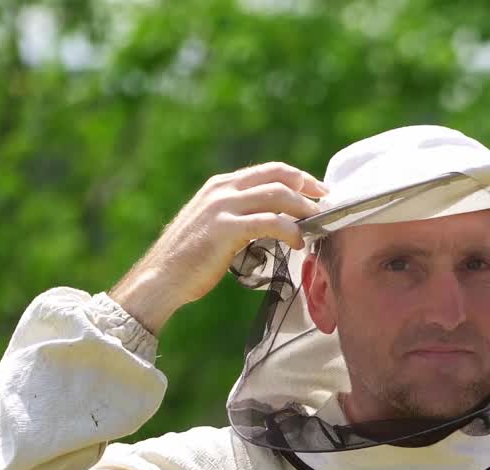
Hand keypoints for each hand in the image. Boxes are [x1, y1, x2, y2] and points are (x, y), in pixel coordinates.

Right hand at [109, 162, 327, 333]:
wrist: (162, 278)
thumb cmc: (190, 261)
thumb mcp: (217, 229)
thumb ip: (240, 219)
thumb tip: (272, 224)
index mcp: (221, 186)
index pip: (268, 171)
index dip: (298, 179)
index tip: (318, 192)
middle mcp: (222, 189)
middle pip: (277, 176)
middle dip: (308, 189)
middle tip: (327, 206)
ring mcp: (222, 206)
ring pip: (276, 196)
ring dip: (303, 210)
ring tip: (318, 226)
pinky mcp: (225, 228)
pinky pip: (268, 222)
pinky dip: (289, 230)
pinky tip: (298, 243)